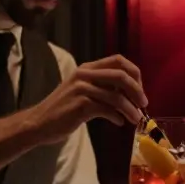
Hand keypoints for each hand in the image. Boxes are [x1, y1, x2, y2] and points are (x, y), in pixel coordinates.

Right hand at [28, 55, 147, 143]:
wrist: (40, 123)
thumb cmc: (64, 109)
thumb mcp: (83, 90)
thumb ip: (103, 87)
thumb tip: (131, 93)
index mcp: (88, 68)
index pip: (119, 61)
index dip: (135, 74)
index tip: (140, 90)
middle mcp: (85, 74)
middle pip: (121, 76)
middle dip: (137, 91)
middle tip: (144, 105)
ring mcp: (81, 89)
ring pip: (116, 96)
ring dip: (130, 109)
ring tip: (136, 119)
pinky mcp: (80, 105)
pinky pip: (107, 109)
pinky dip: (117, 116)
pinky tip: (118, 122)